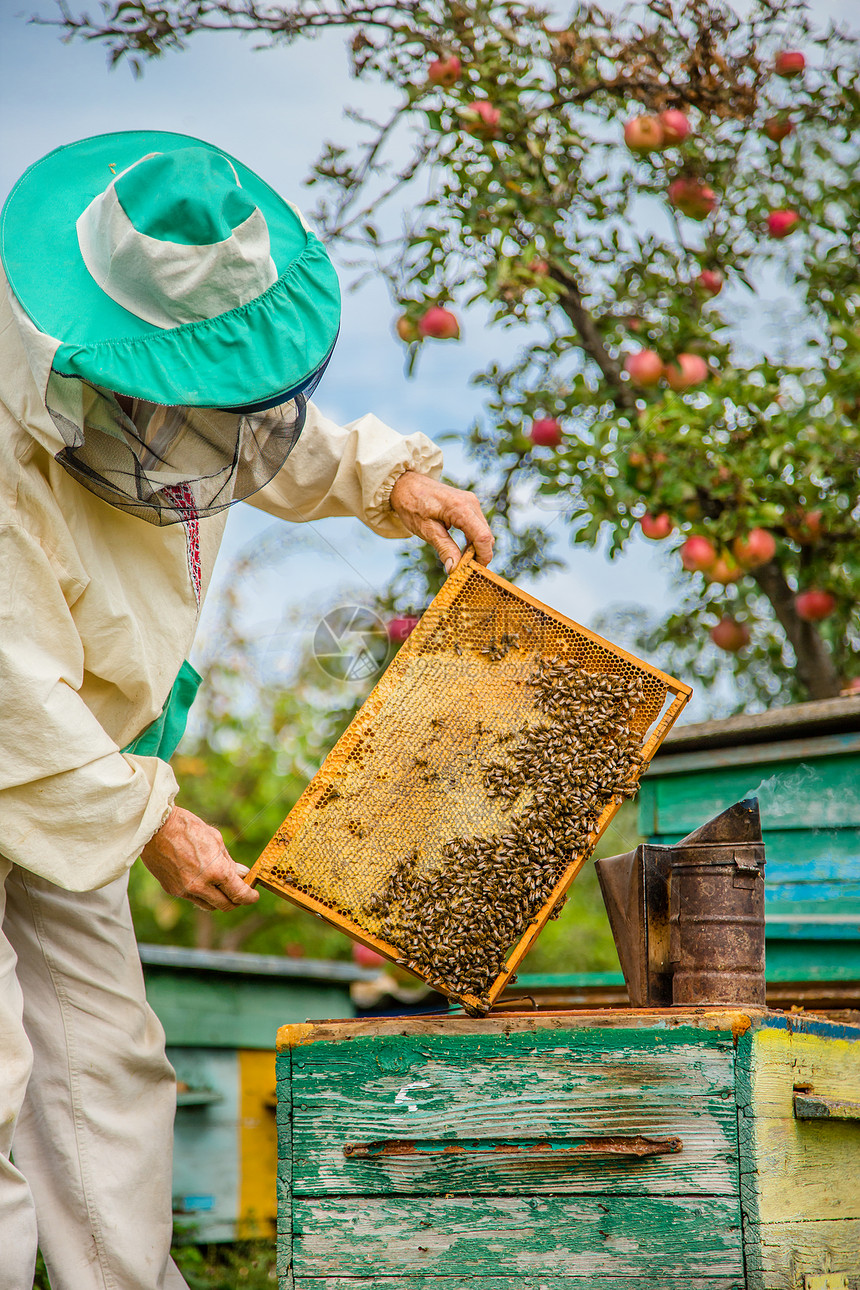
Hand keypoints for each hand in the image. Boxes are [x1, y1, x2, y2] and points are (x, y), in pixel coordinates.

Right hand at [141, 806, 259, 911]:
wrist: (155, 828)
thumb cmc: (188, 828)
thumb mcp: (216, 840)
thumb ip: (229, 862)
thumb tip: (242, 874)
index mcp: (216, 871)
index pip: (239, 894)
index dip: (250, 897)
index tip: (253, 896)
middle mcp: (201, 885)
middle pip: (225, 905)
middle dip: (236, 901)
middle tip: (239, 892)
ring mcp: (185, 890)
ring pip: (209, 906)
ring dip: (218, 900)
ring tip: (221, 886)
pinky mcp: (173, 890)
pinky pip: (193, 898)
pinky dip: (201, 894)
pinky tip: (202, 880)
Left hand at [389, 472, 493, 572]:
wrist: (406, 484)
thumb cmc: (412, 504)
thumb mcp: (426, 530)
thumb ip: (444, 548)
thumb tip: (455, 568)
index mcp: (461, 508)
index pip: (483, 537)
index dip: (483, 557)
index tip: (474, 572)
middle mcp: (471, 503)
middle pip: (486, 536)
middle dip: (479, 555)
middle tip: (464, 569)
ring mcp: (471, 503)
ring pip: (483, 532)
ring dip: (476, 548)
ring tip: (461, 561)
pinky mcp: (468, 505)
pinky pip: (477, 526)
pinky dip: (473, 540)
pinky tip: (461, 550)